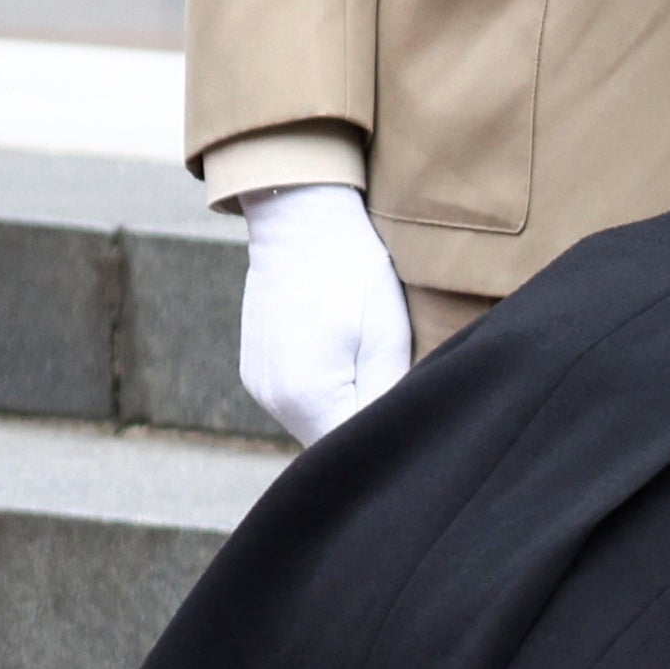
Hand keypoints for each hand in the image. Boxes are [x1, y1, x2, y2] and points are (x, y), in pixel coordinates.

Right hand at [235, 183, 413, 445]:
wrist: (301, 216)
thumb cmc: (353, 272)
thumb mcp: (389, 339)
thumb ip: (387, 400)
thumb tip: (398, 442)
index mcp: (307, 398)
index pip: (355, 451)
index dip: (387, 443)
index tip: (413, 425)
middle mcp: (274, 400)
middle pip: (332, 442)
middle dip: (365, 428)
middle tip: (400, 396)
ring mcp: (260, 385)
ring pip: (316, 423)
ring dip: (344, 409)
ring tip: (371, 369)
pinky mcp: (257, 370)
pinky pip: (298, 401)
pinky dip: (324, 392)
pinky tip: (343, 357)